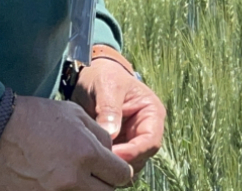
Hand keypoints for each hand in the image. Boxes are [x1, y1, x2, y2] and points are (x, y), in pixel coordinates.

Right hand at [0, 95, 132, 190]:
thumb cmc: (35, 117)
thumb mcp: (75, 114)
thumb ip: (99, 136)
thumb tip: (112, 154)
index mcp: (87, 154)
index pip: (121, 175)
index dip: (119, 171)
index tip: (112, 167)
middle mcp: (72, 179)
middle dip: (105, 183)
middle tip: (95, 174)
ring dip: (85, 189)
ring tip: (75, 177)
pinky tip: (56, 182)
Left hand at [72, 59, 166, 173]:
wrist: (91, 75)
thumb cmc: (103, 76)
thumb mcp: (107, 86)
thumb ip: (109, 109)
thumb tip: (111, 135)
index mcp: (151, 114)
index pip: (150, 142)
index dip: (133, 152)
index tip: (111, 154)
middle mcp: (145, 130)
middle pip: (141, 159)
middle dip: (121, 163)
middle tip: (97, 161)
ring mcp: (131, 140)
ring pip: (128, 165)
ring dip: (112, 166)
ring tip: (92, 160)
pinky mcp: (117, 146)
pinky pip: (114, 163)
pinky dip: (104, 165)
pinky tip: (89, 160)